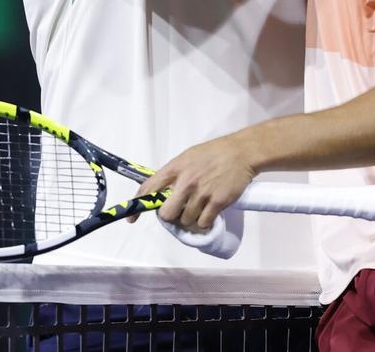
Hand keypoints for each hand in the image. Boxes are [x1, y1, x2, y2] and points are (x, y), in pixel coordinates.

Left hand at [131, 134, 256, 230]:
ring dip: (190, 218)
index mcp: (176, 167)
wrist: (242, 152)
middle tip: (180, 211)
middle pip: (167, 214)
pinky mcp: (218, 202)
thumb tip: (162, 193)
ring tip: (200, 207)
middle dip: (171, 216)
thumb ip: (174, 174)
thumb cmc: (214, 153)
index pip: (149, 188)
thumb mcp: (188, 157)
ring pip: (186, 220)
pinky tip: (209, 212)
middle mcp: (186, 181)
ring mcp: (202, 193)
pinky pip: (203, 223)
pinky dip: (204, 222)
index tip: (132, 219)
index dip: (138, 206)